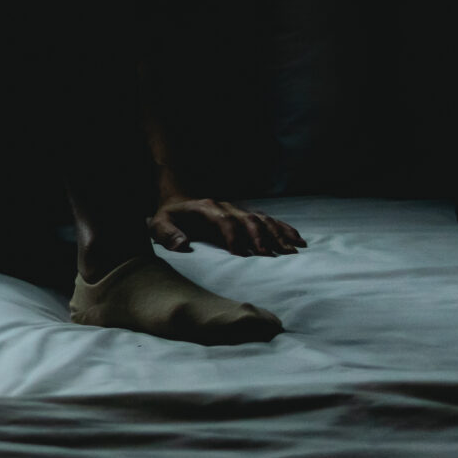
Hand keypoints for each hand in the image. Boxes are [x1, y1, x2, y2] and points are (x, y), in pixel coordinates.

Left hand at [149, 195, 305, 256]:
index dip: (233, 236)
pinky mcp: (246, 215)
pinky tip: (298, 239)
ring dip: (278, 234)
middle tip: (273, 256)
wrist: (178, 200)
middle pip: (248, 219)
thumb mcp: (159, 224)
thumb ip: (167, 234)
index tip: (242, 254)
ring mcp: (238, 210)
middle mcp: (226, 207)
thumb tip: (182, 244)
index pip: (224, 220)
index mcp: (205, 208)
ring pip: (262, 219)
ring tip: (292, 250)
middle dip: (261, 237)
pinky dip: (284, 229)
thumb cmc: (169, 217)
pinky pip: (269, 220)